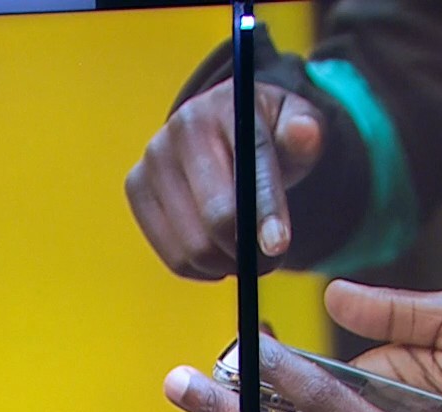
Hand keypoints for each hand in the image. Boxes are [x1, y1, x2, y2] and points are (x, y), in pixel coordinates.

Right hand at [125, 79, 324, 279]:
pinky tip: (218, 257)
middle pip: (215, 218)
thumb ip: (305, 130)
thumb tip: (304, 133)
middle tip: (269, 260)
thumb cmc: (264, 130)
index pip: (246, 171)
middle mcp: (175, 134)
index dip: (264, 213)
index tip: (277, 246)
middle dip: (248, 249)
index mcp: (218, 110)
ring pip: (192, 246)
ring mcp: (150, 164)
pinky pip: (172, 254)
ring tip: (247, 258)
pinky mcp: (136, 191)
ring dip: (226, 264)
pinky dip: (201, 269)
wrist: (220, 128)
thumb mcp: (292, 122)